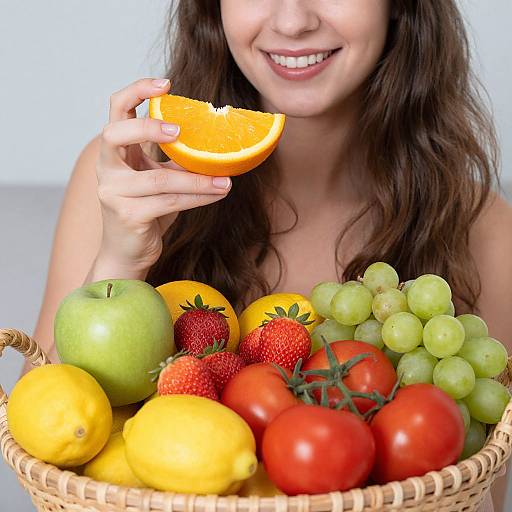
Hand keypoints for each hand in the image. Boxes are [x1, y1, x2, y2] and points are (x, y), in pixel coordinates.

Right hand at [95, 78, 231, 274]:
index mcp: (115, 152)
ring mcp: (113, 193)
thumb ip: (172, 159)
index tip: (166, 84)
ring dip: (197, 180)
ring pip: (159, 179)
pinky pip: (169, 202)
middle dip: (148, 127)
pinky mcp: (128, 216)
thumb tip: (214, 140)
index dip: (137, 91)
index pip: (116, 110)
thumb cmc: (145, 210)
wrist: (127, 252)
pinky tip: (218, 193)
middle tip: (181, 130)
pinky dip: (198, 198)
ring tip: (225, 179)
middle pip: (115, 134)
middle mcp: (107, 168)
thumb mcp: (157, 178)